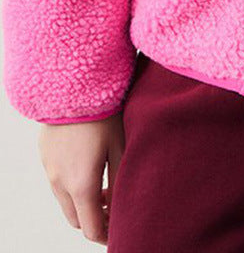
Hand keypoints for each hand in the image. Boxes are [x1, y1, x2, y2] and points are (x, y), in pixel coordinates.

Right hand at [38, 113, 124, 244]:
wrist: (73, 85)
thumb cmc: (103, 114)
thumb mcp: (120, 147)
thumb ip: (120, 180)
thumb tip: (122, 204)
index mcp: (81, 185)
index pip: (91, 228)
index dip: (107, 235)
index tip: (120, 228)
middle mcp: (60, 183)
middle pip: (76, 219)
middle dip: (94, 219)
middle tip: (114, 206)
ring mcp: (49, 169)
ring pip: (64, 201)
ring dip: (82, 202)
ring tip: (104, 184)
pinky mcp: (44, 155)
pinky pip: (57, 181)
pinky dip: (71, 185)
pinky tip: (88, 164)